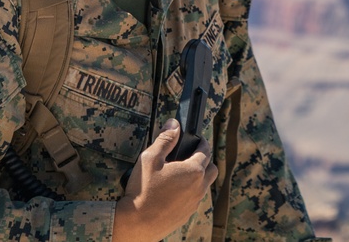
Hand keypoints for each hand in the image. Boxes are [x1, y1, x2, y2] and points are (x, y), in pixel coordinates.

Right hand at [112, 119, 218, 241]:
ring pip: (204, 185)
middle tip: (191, 155)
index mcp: (193, 171)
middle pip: (212, 169)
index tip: (198, 139)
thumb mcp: (150, 158)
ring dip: (198, 177)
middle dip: (205, 160)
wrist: (136, 224)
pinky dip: (190, 191)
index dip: (202, 142)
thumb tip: (174, 124)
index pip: (206, 151)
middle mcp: (199, 188)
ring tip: (181, 173)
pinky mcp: (187, 215)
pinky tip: (175, 190)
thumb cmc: (143, 190)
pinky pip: (195, 199)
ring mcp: (194, 203)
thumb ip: (165, 139)